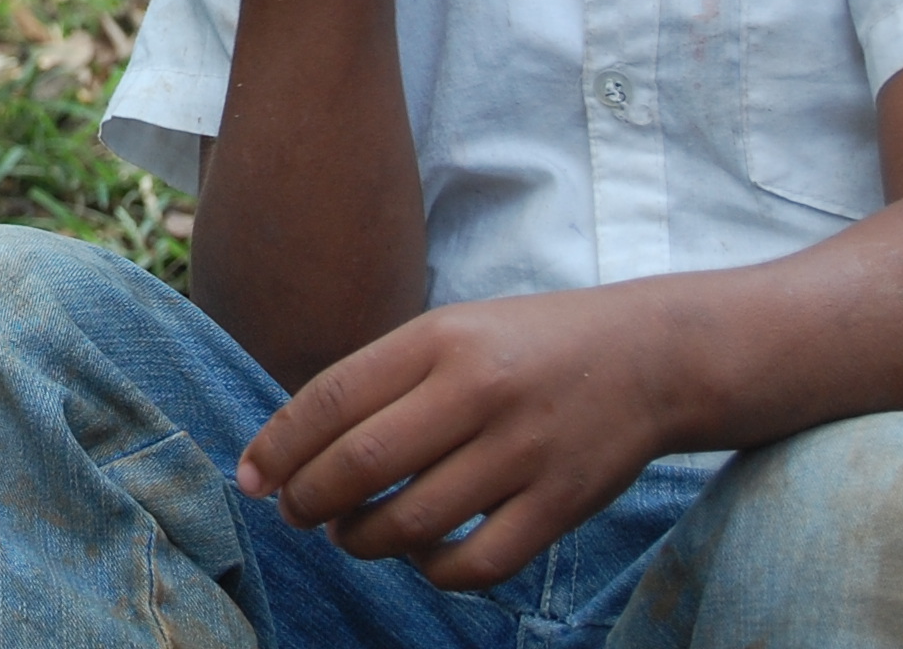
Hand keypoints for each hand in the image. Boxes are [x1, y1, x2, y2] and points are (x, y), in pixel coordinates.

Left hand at [236, 288, 672, 588]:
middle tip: (293, 514)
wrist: (652, 357)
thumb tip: (297, 444)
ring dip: (363, 540)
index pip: (332, 397)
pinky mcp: (562, 504)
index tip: (249, 478)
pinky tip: (422, 556)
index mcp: (439, 340)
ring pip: (413, 522)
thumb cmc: (528, 345)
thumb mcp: (450, 330)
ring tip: (350, 535)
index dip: (278, 446)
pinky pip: (479, 562)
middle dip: (308, 500)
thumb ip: (382, 377)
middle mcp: (478, 391)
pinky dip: (435, 570)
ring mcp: (524, 451)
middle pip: (361, 464)